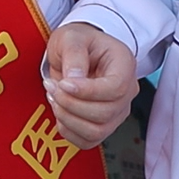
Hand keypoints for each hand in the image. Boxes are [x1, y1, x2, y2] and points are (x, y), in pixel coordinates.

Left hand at [41, 22, 137, 149]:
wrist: (79, 52)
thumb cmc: (79, 41)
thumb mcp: (72, 37)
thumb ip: (74, 54)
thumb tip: (73, 80)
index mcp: (125, 65)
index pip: (115, 88)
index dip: (87, 91)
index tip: (63, 83)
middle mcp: (127, 91)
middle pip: (105, 113)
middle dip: (71, 104)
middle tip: (51, 87)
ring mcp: (117, 111)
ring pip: (97, 131)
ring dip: (68, 119)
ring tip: (54, 98)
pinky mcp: (104, 125)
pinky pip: (88, 141)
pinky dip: (68, 131)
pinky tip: (60, 112)